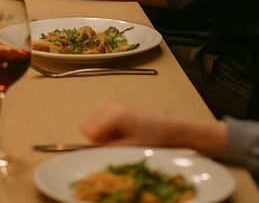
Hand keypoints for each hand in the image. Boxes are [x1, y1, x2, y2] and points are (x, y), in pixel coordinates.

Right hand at [80, 102, 226, 155]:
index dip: (97, 145)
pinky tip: (124, 135)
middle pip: (89, 128)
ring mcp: (111, 106)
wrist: (170, 129)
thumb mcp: (129, 148)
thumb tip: (90, 151)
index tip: (110, 151)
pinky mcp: (115, 108)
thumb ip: (108, 148)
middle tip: (118, 146)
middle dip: (100, 140)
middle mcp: (108, 107)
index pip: (88, 133)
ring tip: (123, 141)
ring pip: (94, 125)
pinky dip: (109, 131)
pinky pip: (101, 122)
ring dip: (104, 136)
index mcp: (111, 115)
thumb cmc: (153, 139)